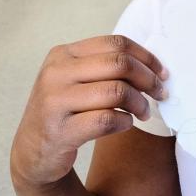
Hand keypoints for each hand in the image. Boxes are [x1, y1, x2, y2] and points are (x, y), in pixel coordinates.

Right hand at [10, 35, 168, 187]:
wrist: (32, 152)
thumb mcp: (76, 79)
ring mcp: (54, 102)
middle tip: (160, 93)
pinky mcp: (59, 132)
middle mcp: (55, 73)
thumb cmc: (66, 110)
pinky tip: (125, 124)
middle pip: (119, 64)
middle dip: (148, 79)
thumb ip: (106, 66)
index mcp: (63, 54)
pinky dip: (125, 122)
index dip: (146, 56)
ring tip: (143, 113)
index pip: (115, 43)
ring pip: (116, 91)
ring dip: (139, 103)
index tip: (162, 73)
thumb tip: (154, 66)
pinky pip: (106, 120)